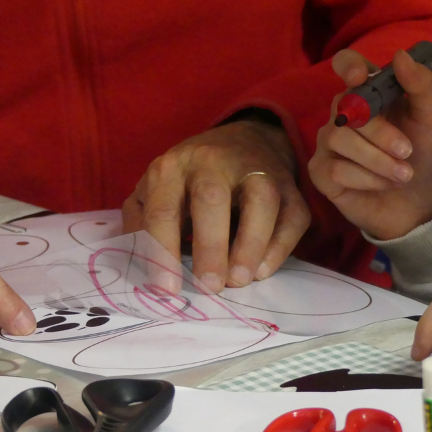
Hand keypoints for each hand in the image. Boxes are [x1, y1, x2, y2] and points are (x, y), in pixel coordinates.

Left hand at [122, 120, 309, 291]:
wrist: (243, 141)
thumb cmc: (190, 179)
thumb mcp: (155, 191)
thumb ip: (140, 222)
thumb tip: (139, 263)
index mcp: (173, 167)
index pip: (163, 210)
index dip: (163, 251)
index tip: (167, 290)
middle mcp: (213, 161)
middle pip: (212, 198)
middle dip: (210, 246)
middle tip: (209, 287)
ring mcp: (256, 169)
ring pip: (261, 200)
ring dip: (251, 244)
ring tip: (239, 280)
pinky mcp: (289, 185)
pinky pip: (292, 214)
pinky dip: (280, 245)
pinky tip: (263, 271)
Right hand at [308, 48, 431, 240]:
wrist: (424, 204)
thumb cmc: (426, 157)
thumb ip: (420, 85)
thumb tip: (400, 55)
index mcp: (370, 93)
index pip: (347, 64)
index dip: (349, 66)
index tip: (361, 77)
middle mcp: (344, 114)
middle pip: (346, 107)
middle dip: (380, 132)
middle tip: (407, 152)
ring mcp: (329, 144)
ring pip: (338, 139)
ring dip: (377, 160)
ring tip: (402, 174)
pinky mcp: (321, 173)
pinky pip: (334, 169)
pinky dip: (365, 179)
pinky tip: (381, 185)